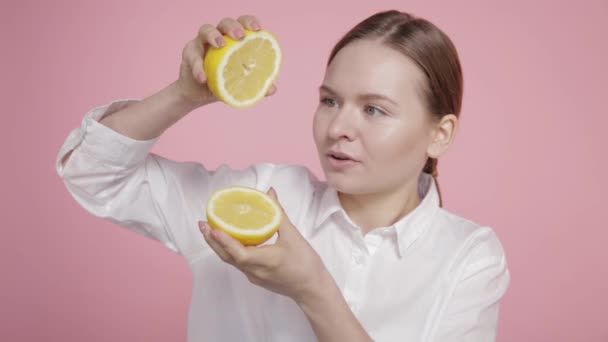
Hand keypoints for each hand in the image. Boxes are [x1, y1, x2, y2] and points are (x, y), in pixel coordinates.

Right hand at [176, 15, 277, 105]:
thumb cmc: (222, 83)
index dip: (249, 22)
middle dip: (233, 26)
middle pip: (225, 22)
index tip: (258, 29)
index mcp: (232, 40)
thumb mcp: (240, 86)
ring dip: (214, 35)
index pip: (242, 23)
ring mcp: (201, 42)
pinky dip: (198, 67)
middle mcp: (217, 37)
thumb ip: (256, 85)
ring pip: (205, 29)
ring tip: (221, 45)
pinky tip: (204, 78)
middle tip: (241, 37)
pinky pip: (193, 57)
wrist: (198, 95)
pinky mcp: (188, 53)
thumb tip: (273, 89)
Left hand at [199, 188, 327, 302]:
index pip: (238, 253)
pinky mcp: (256, 277)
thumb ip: (278, 214)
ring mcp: (254, 276)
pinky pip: (239, 263)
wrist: (312, 288)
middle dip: (213, 240)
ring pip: (231, 261)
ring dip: (219, 246)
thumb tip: (269, 193)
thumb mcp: (293, 236)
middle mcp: (255, 271)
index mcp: (265, 261)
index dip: (224, 241)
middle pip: (228, 257)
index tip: (212, 228)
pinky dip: (230, 251)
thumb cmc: (305, 263)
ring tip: (210, 230)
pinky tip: (230, 240)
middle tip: (202, 224)